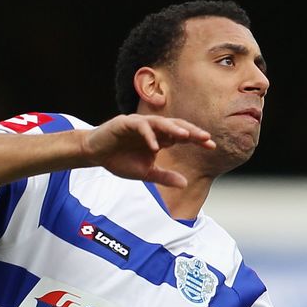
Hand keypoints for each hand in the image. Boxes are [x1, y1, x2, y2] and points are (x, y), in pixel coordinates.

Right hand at [84, 114, 214, 187]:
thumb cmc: (119, 160)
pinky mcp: (125, 122)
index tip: (211, 146)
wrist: (95, 154)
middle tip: (205, 138)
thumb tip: (185, 183)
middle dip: (191, 131)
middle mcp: (152, 128)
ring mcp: (139, 124)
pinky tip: (155, 146)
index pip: (182, 136)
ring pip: (160, 122)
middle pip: (176, 126)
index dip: (196, 139)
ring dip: (173, 128)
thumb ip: (164, 176)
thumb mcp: (145, 173)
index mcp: (159, 138)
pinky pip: (140, 126)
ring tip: (185, 136)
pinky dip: (148, 135)